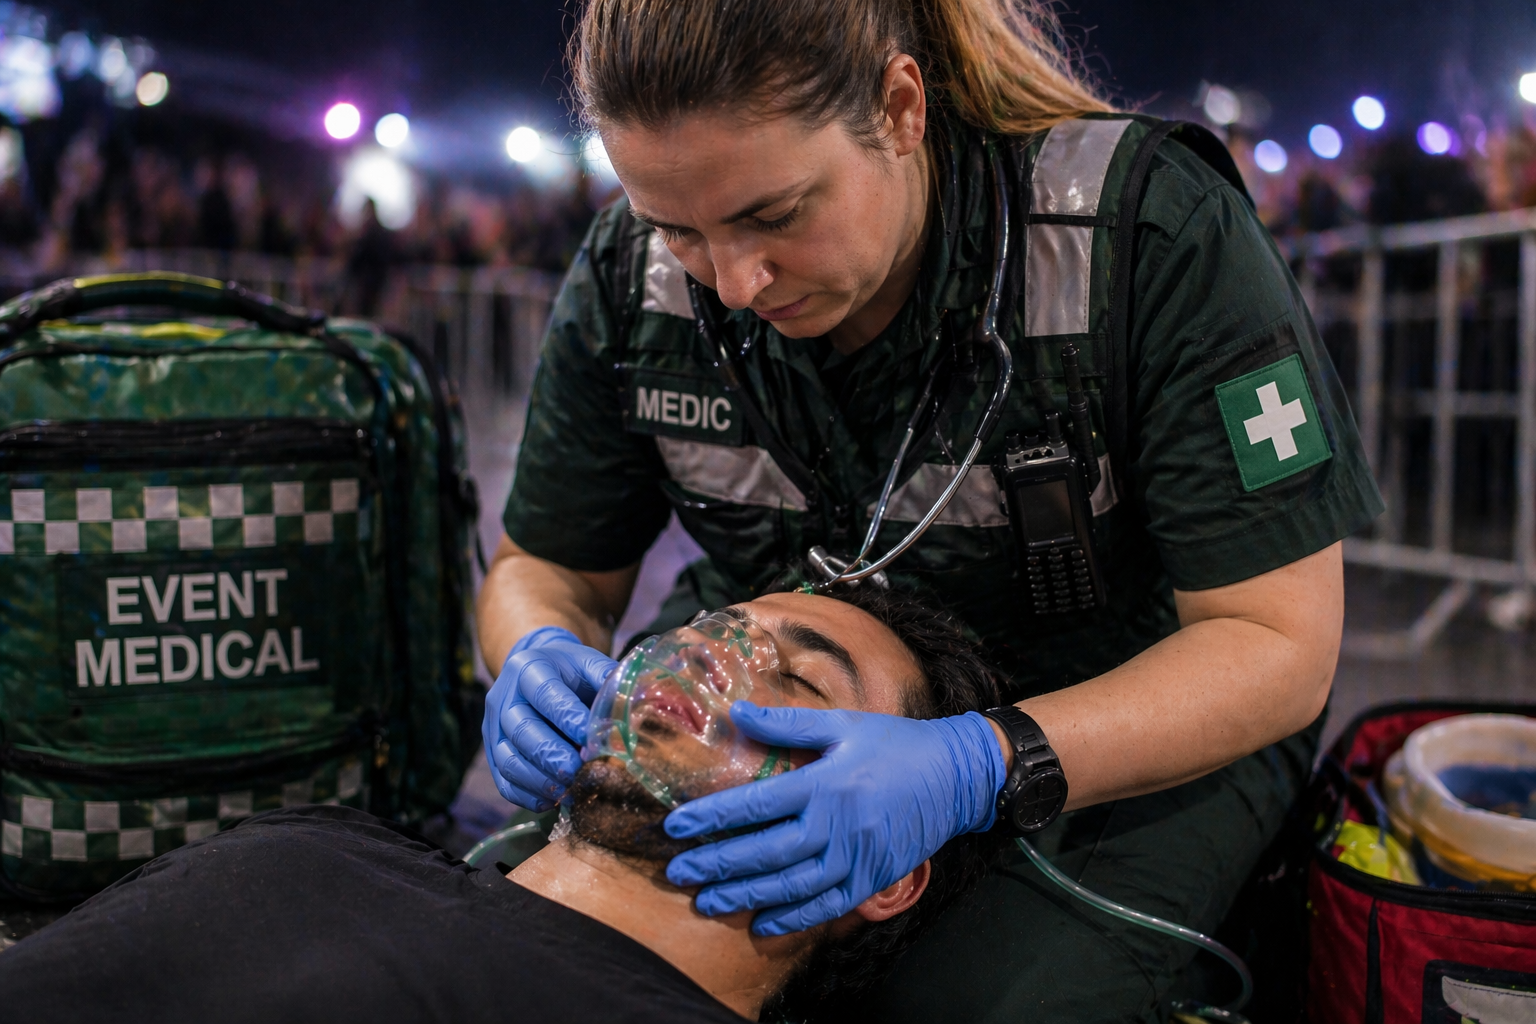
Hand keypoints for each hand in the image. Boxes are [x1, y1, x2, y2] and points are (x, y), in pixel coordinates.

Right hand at [483, 626, 616, 809]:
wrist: (539, 674)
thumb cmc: (570, 672)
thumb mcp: (589, 664)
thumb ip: (609, 681)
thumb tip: (633, 710)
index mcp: (528, 667)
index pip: (546, 694)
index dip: (569, 718)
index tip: (592, 740)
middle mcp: (503, 697)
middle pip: (522, 730)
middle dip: (553, 756)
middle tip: (579, 771)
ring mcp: (493, 727)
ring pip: (508, 760)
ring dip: (541, 780)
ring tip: (570, 790)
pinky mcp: (492, 754)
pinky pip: (504, 782)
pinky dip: (528, 796)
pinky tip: (554, 800)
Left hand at [662, 703, 1005, 934]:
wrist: (956, 776)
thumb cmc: (896, 744)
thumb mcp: (843, 724)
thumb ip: (787, 724)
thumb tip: (737, 713)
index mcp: (825, 783)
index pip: (755, 806)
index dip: (712, 818)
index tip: (676, 827)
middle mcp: (837, 826)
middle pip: (765, 853)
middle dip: (717, 864)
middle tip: (678, 873)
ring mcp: (855, 858)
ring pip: (790, 886)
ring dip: (745, 896)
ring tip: (707, 902)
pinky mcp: (872, 879)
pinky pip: (826, 906)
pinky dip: (793, 919)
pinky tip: (761, 924)